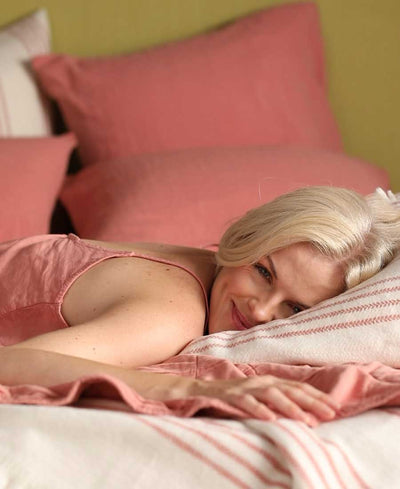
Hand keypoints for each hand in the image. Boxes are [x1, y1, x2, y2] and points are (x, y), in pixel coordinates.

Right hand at [194, 375, 339, 424]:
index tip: (335, 406)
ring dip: (291, 407)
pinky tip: (271, 418)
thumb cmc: (236, 395)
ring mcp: (247, 387)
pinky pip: (247, 402)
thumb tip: (305, 413)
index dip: (317, 396)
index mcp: (270, 380)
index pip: (298, 387)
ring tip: (307, 420)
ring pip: (272, 395)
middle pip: (290, 389)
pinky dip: (260, 409)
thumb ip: (278, 401)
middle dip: (312, 401)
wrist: (204, 388)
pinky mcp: (232, 395)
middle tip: (331, 413)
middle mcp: (261, 381)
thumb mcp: (260, 396)